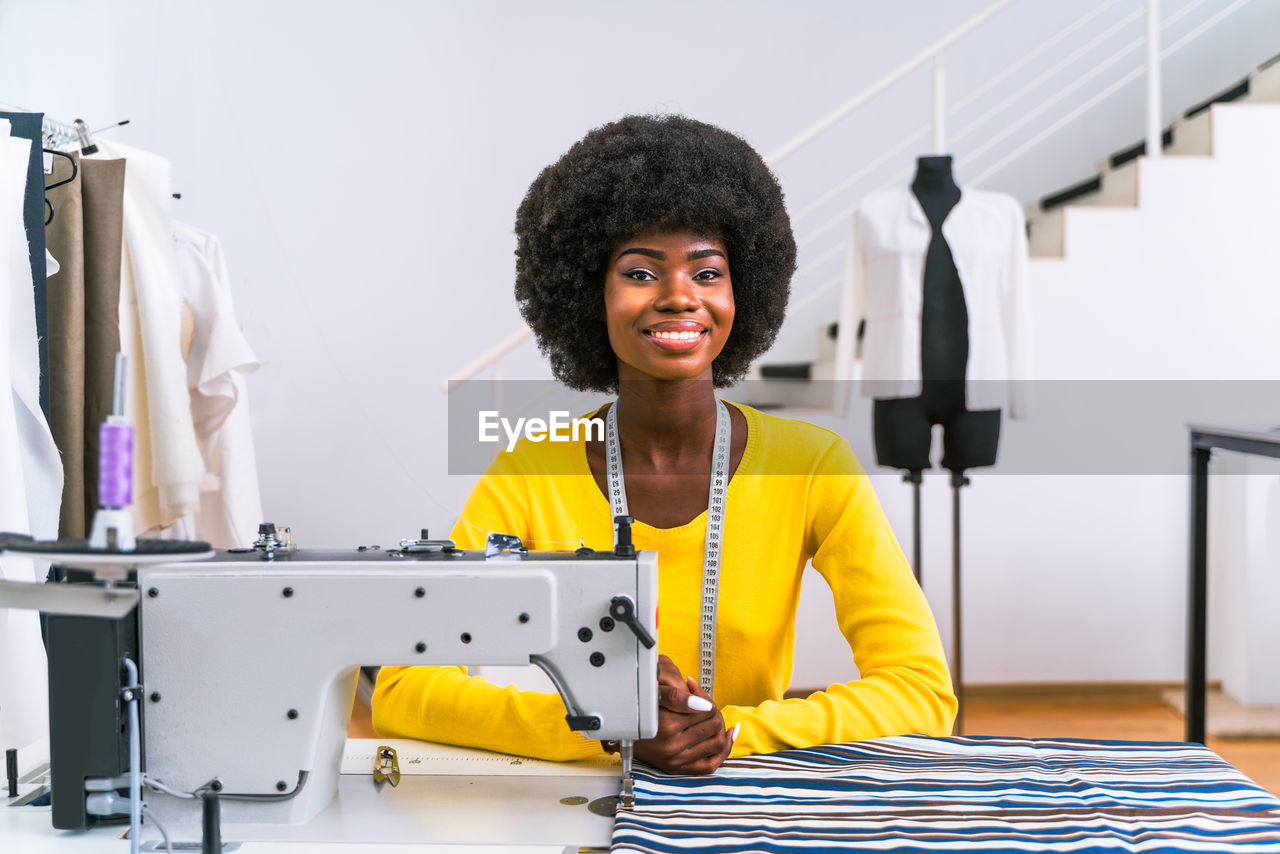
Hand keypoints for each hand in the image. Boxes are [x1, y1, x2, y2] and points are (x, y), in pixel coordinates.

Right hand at [633, 655, 734, 774]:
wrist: (622, 732)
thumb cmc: (640, 708)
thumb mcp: (654, 693)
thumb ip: (677, 696)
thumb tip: (705, 706)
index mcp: (667, 725)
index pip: (707, 709)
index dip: (705, 697)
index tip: (696, 691)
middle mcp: (672, 746)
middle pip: (714, 725)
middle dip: (714, 711)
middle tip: (705, 704)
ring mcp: (676, 760)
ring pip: (717, 742)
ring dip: (720, 728)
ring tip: (713, 718)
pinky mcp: (678, 769)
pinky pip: (711, 764)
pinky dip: (724, 750)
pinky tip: (728, 735)